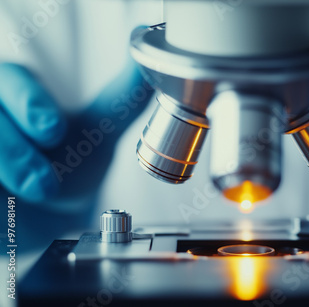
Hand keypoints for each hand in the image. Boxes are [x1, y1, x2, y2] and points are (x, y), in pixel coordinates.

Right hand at [0, 61, 152, 248]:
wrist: (41, 222)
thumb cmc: (63, 172)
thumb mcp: (95, 134)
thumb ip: (121, 99)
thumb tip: (145, 60)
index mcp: (14, 95)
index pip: (10, 77)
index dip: (28, 100)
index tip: (55, 131)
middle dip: (14, 148)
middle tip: (44, 180)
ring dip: (7, 168)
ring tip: (34, 193)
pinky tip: (6, 202)